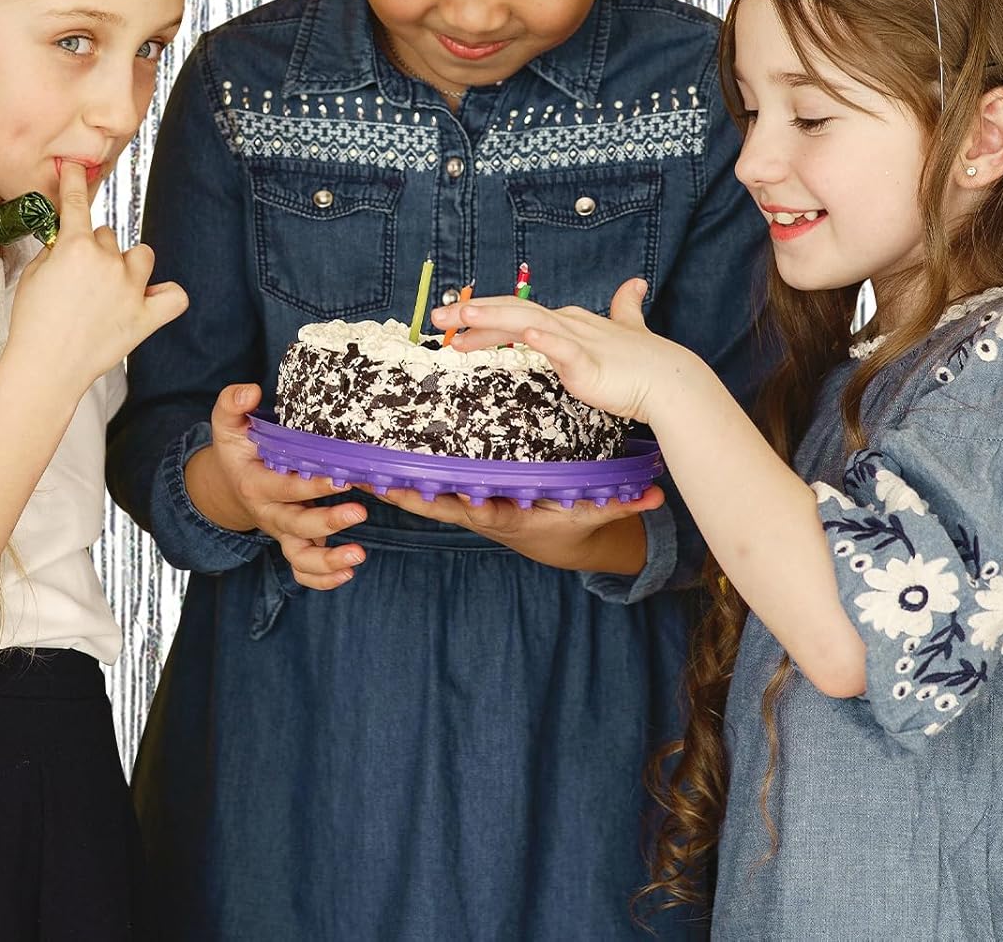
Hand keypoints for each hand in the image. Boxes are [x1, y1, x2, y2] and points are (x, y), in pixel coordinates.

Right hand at [6, 158, 187, 390]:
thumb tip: (67, 241)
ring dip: (129, 265)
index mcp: (75, 248)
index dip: (75, 181)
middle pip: (107, 235)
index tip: (76, 167)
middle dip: (94, 249)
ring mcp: (131, 289)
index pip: (77, 203)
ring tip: (112, 289)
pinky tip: (151, 300)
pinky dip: (165, 296)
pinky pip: (174, 296)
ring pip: (142, 255)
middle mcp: (108, 262)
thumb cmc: (32, 323)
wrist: (45, 368)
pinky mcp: (146, 317)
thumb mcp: (32, 276)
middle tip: (79, 278)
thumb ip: (54, 251)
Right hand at [197, 383, 369, 591]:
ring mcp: (282, 532)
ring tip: (358, 556)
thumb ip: (232, 404)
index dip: (311, 486)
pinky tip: (348, 572)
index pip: (284, 487)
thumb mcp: (228, 424)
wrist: (231, 483)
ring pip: (301, 556)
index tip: (340, 478)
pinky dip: (323, 578)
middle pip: (298, 525)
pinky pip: (304, 571)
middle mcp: (270, 513)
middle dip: (328, 522)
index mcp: (256, 484)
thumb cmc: (238, 449)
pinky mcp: (293, 543)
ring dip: (328, 561)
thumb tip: (250, 391)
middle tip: (360, 512)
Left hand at [375, 484, 661, 572]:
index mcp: (507, 514)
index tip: (438, 489)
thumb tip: (655, 494)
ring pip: (418, 497)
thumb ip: (620, 502)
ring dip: (386, 484)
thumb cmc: (571, 521)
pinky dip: (392, 478)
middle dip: (402, 492)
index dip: (459, 500)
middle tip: (367, 475)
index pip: (479, 508)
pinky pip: (419, 488)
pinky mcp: (455, 497)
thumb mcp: (594, 513)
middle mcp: (478, 511)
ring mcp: (463, 506)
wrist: (557, 542)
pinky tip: (363, 460)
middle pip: (433, 504)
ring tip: (348, 464)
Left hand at [430, 277, 689, 427]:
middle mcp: (567, 325)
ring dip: (493, 318)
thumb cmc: (644, 363)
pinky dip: (544, 339)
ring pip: (528, 323)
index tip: (455, 326)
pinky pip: (562, 349)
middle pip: (512, 313)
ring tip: (462, 316)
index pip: (518, 314)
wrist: (671, 382)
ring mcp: (577, 342)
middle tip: (436, 318)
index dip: (484, 317)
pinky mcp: (588, 363)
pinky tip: (527, 335)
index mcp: (568, 322)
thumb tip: (635, 283)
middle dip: (472, 314)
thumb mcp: (626, 331)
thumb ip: (624, 307)